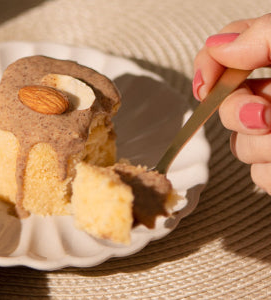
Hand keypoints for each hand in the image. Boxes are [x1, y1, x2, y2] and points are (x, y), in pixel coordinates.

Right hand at [193, 14, 270, 192]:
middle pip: (223, 105)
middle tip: (267, 115)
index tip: (208, 85)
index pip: (227, 52)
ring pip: (241, 147)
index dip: (210, 66)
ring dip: (265, 149)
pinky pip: (261, 178)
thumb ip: (266, 35)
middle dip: (237, 114)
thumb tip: (220, 48)